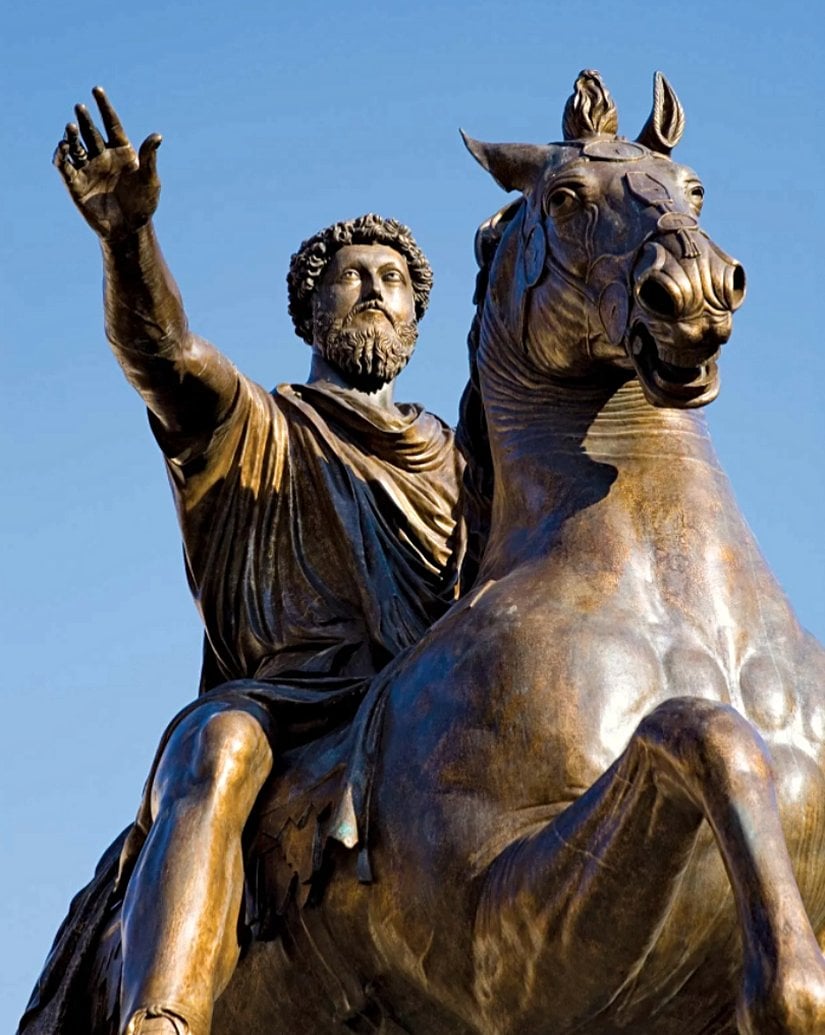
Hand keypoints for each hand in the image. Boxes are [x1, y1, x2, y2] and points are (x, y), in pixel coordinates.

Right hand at [54, 87, 161, 240]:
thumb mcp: (150, 181)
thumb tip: (157, 136)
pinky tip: (62, 148)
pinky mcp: (76, 184)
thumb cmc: (143, 206)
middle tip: (80, 107)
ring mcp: (89, 169)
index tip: (97, 90)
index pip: (111, 124)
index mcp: (122, 152)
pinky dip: (60, 156)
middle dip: (85, 119)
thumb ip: (150, 158)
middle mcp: (103, 157)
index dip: (104, 107)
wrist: (129, 230)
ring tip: (71, 127)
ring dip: (72, 136)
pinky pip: (64, 167)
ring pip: (76, 146)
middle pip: (91, 132)